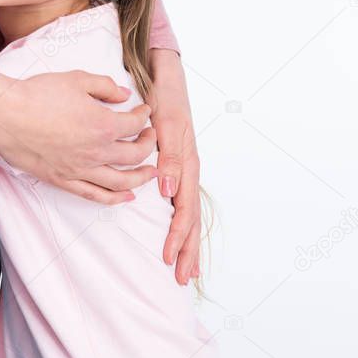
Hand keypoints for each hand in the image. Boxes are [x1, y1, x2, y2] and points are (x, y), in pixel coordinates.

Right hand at [0, 70, 159, 204]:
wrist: (4, 114)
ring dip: (141, 178)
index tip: (144, 111)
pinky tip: (126, 197)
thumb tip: (124, 94)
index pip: (135, 124)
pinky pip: (95, 195)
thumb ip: (105, 86)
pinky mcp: (63, 180)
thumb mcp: (76, 79)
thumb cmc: (37, 94)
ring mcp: (80, 169)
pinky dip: (115, 199)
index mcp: (103, 124)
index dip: (144, 116)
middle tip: (150, 138)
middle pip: (135, 155)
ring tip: (150, 173)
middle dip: (148, 146)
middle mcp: (96, 151)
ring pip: (121, 182)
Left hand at [147, 48, 201, 284]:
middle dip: (187, 250)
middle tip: (183, 279)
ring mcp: (184, 170)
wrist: (167, 78)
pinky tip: (179, 238)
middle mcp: (188, 171)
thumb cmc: (166, 100)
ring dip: (187, 243)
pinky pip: (182, 202)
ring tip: (186, 270)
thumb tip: (167, 191)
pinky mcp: (177, 167)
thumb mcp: (166, 124)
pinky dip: (182, 225)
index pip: (184, 209)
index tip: (168, 258)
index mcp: (187, 164)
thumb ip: (168, 157)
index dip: (177, 236)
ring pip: (189, 214)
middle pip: (191, 219)